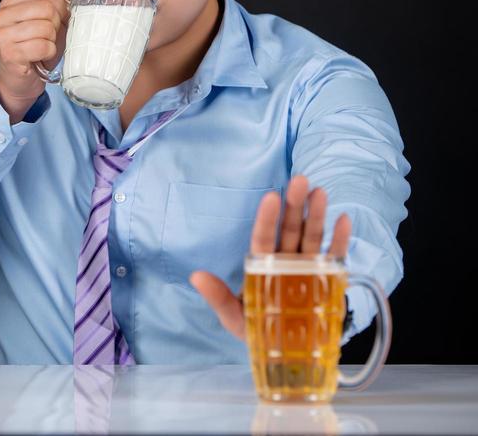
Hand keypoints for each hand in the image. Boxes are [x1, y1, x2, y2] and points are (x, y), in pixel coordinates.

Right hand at [0, 0, 76, 123]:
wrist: (21, 80)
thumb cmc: (36, 47)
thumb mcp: (50, 19)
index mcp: (10, 1)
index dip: (61, 9)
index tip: (57, 22)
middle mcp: (2, 15)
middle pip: (48, 9)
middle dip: (57, 25)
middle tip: (50, 37)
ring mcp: (2, 34)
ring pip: (46, 28)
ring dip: (52, 41)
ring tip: (44, 47)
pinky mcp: (9, 53)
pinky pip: (43, 46)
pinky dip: (48, 53)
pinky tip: (41, 57)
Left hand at [189, 174, 351, 340]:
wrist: (290, 359)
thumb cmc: (259, 333)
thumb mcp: (235, 318)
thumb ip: (219, 298)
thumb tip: (195, 276)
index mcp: (262, 266)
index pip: (263, 238)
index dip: (266, 219)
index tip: (270, 197)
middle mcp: (285, 261)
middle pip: (290, 230)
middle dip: (294, 206)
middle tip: (300, 180)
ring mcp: (307, 268)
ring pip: (311, 237)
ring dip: (316, 215)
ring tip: (319, 193)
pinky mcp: (328, 278)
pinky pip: (334, 256)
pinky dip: (339, 240)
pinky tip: (343, 220)